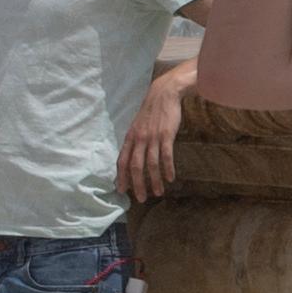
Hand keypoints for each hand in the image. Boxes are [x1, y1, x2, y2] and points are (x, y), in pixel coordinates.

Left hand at [120, 79, 185, 202]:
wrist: (163, 93)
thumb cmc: (151, 111)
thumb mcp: (137, 125)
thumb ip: (134, 140)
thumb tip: (132, 156)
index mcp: (130, 137)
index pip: (122, 161)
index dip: (121, 177)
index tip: (122, 190)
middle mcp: (139, 139)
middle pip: (135, 166)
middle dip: (137, 185)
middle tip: (140, 199)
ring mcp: (152, 137)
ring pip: (151, 164)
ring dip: (154, 180)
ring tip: (158, 192)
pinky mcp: (166, 135)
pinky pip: (166, 156)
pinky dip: (167, 169)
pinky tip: (170, 178)